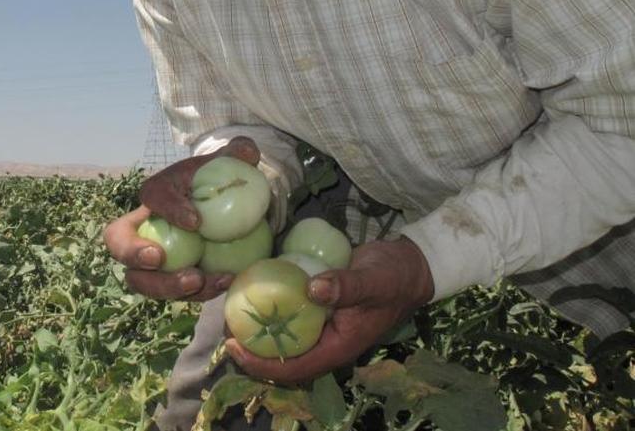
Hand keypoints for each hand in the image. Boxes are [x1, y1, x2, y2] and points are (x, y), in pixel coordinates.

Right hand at [102, 137, 261, 301]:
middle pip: (120, 246)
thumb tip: (247, 151)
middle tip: (161, 259)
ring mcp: (150, 262)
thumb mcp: (224, 164)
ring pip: (142, 280)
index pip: (151, 197)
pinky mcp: (169, 282)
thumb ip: (236, 153)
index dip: (167, 209)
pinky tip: (224, 282)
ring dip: (167, 285)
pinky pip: (175, 294)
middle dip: (134, 254)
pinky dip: (198, 292)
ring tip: (199, 280)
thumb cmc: (214, 186)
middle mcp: (142, 230)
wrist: (218, 213)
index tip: (196, 222)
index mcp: (155, 195)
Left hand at [225, 237, 434, 382]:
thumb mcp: (373, 280)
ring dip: (259, 332)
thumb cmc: (393, 276)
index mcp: (338, 347)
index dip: (260, 364)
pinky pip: (291, 319)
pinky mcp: (319, 311)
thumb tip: (312, 288)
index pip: (294, 368)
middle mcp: (327, 342)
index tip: (233, 346)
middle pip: (283, 359)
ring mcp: (323, 328)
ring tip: (232, 313)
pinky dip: (271, 311)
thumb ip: (346, 286)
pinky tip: (253, 294)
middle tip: (224, 328)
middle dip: (252, 350)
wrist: (409, 265)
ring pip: (284, 340)